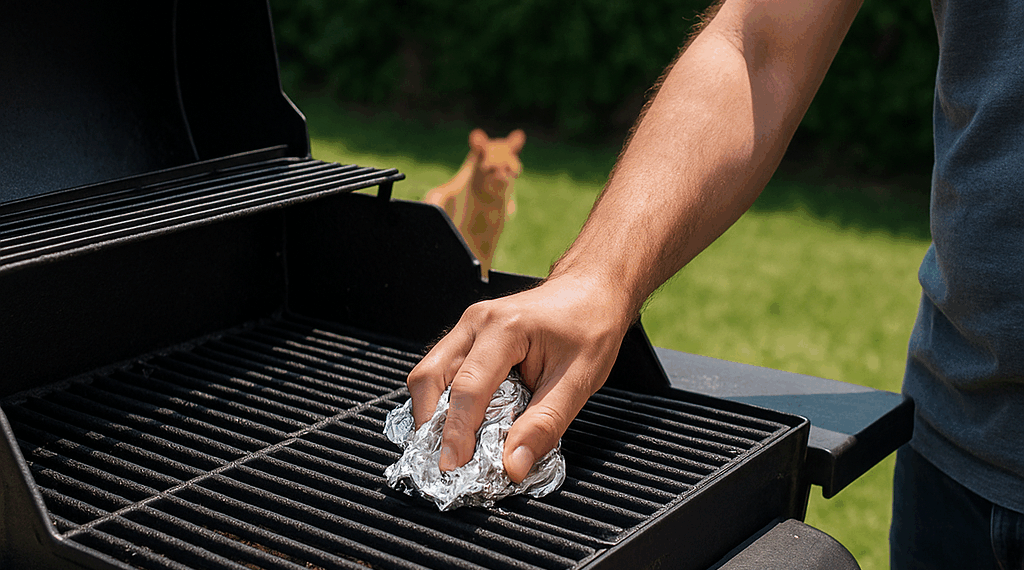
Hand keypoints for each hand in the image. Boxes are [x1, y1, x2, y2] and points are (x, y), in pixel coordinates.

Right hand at [405, 274, 633, 482]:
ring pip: (430, 375)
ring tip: (452, 450)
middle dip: (430, 425)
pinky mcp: (469, 337)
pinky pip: (443, 372)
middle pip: (430, 378)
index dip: (457, 434)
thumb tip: (513, 466)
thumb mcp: (580, 381)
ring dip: (435, 414)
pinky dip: (446, 402)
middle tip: (445, 464)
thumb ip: (545, 425)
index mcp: (505, 328)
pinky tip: (463, 427)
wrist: (592, 290)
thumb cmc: (590, 325)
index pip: (468, 388)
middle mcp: (477, 323)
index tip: (454, 469)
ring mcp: (468, 327)